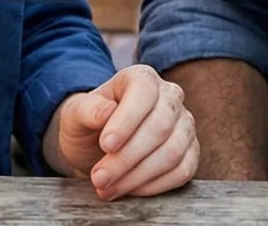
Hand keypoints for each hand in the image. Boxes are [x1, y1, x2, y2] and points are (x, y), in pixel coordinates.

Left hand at [46, 65, 197, 200]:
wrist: (97, 146)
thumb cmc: (88, 125)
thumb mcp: (76, 114)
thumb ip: (87, 110)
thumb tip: (105, 112)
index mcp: (142, 78)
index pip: (144, 92)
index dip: (127, 121)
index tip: (105, 145)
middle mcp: (170, 97)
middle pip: (159, 127)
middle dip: (126, 158)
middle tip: (99, 178)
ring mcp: (184, 124)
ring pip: (172, 152)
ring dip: (137, 176)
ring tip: (108, 188)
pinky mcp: (190, 152)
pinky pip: (182, 171)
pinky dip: (154, 186)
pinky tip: (129, 189)